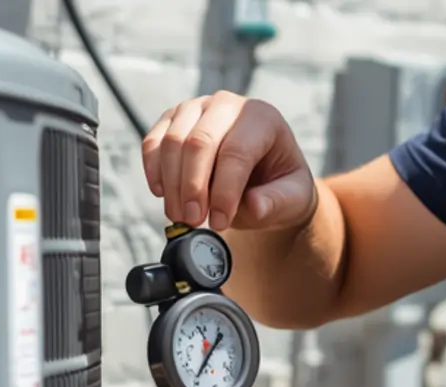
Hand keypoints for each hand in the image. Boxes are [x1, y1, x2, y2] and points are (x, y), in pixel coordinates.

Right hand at [141, 91, 317, 232]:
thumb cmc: (276, 184)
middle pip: (199, 142)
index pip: (236, 151)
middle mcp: (227, 105)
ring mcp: (195, 109)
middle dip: (192, 187)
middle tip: (193, 220)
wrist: (258, 176)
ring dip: (172, 185)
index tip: (220, 222)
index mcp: (262, 118)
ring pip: (172, 142)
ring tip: (180, 216)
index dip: (224, 190)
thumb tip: (254, 206)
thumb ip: (276, 203)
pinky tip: (162, 194)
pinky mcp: (171, 120)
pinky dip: (154, 171)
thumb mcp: (292, 198)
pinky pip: (152, 142)